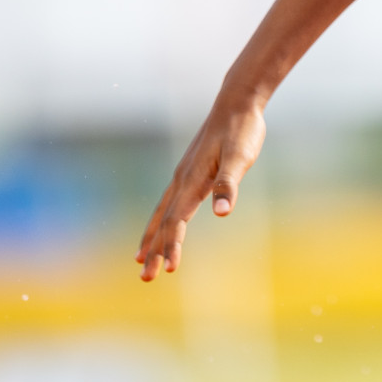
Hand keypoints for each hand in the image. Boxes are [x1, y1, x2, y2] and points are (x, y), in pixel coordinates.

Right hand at [136, 97, 265, 280]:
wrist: (236, 103)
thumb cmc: (242, 130)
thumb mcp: (240, 157)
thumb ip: (229, 184)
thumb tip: (222, 212)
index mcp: (192, 181)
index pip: (176, 221)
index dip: (172, 246)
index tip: (170, 269)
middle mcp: (182, 179)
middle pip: (163, 222)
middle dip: (154, 251)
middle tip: (146, 279)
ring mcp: (183, 174)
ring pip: (161, 212)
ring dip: (152, 238)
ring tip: (140, 259)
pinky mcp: (190, 170)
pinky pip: (169, 201)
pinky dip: (161, 219)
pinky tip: (163, 225)